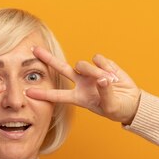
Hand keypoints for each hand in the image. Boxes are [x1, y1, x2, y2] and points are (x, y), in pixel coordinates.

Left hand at [25, 47, 140, 124]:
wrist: (132, 102)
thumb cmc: (117, 108)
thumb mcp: (110, 106)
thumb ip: (104, 92)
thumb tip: (102, 79)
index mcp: (78, 97)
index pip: (57, 96)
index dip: (43, 94)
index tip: (27, 92)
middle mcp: (80, 83)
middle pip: (60, 69)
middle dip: (48, 59)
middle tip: (33, 50)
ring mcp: (90, 73)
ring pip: (83, 64)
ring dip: (93, 71)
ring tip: (107, 82)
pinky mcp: (102, 64)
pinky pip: (99, 59)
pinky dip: (107, 66)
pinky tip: (113, 75)